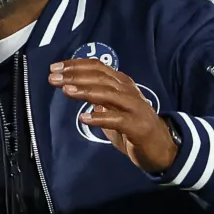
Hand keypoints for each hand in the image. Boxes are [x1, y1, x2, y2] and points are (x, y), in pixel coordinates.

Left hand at [47, 59, 177, 172]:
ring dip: (86, 91)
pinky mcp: (138, 126)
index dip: (76, 65)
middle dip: (75, 75)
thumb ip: (96, 97)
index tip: (55, 68)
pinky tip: (84, 118)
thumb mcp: (111, 108)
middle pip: (100, 77)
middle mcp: (128, 91)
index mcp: (121, 83)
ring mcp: (135, 108)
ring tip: (66, 90)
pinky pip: (118, 120)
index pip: (97, 67)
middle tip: (53, 78)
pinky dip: (100, 118)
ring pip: (109, 94)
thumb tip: (72, 86)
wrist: (160, 148)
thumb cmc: (132, 127)